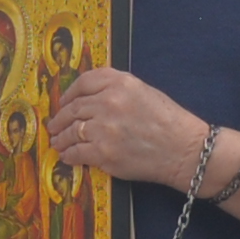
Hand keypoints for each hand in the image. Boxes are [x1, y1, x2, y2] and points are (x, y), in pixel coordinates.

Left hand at [45, 67, 216, 191]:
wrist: (185, 150)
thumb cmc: (169, 122)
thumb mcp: (145, 92)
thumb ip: (116, 90)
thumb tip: (88, 99)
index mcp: (120, 83)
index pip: (84, 82)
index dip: (69, 93)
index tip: (64, 101)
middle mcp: (108, 102)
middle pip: (73, 108)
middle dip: (60, 118)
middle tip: (54, 125)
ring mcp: (103, 128)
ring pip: (71, 131)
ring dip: (61, 138)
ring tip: (57, 141)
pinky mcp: (103, 153)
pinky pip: (76, 152)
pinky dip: (69, 155)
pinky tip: (68, 156)